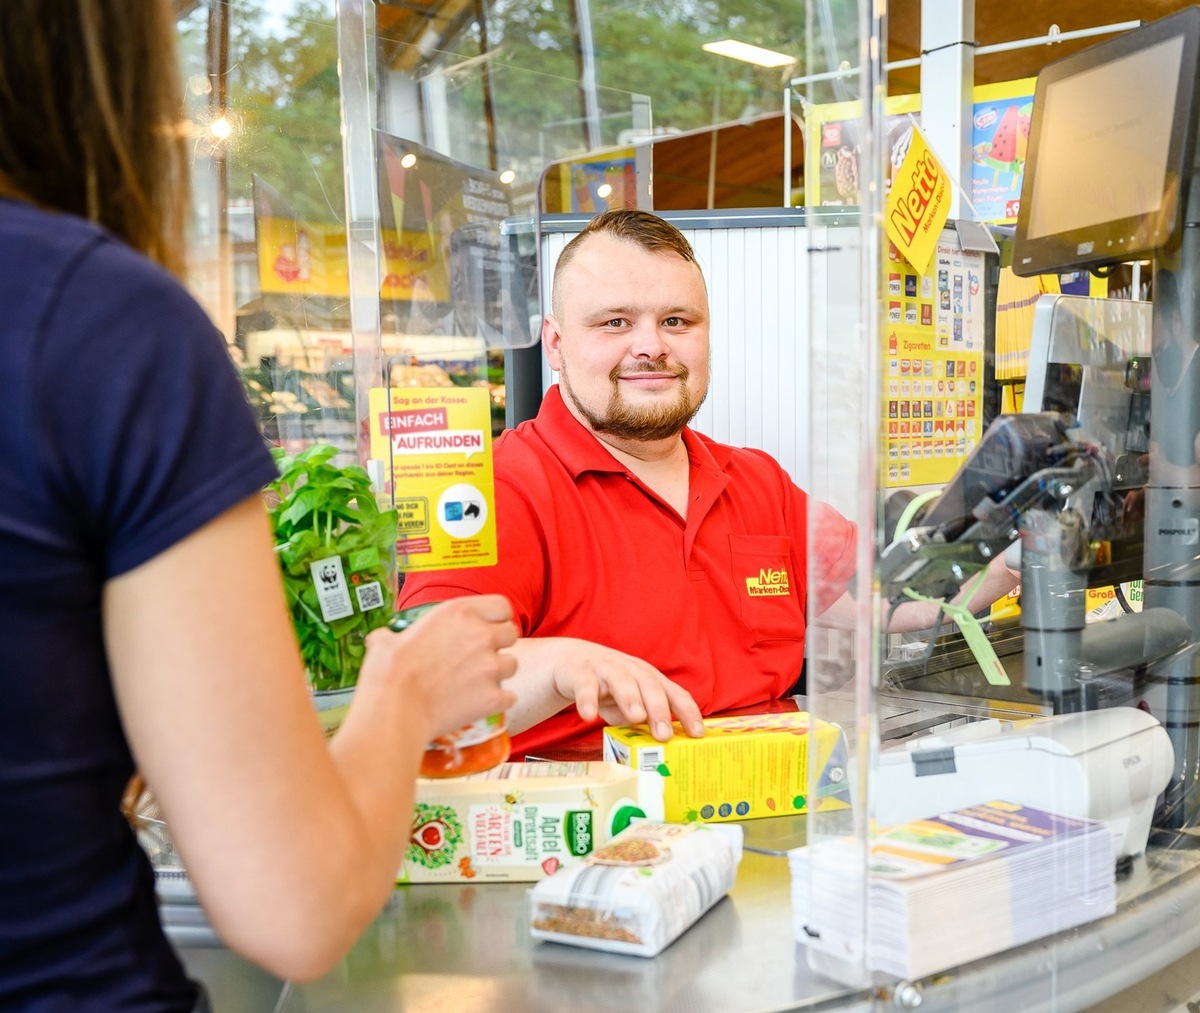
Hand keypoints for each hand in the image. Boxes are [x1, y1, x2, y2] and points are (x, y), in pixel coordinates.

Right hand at [359, 595, 518, 738]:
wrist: (395, 708)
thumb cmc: (388, 672)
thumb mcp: (387, 640)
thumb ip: (395, 635)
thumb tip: (382, 639)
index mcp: (460, 612)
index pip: (502, 606)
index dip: (496, 618)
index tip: (486, 628)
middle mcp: (481, 635)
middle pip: (511, 634)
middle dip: (500, 645)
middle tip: (481, 657)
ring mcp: (490, 666)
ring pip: (512, 665)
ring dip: (499, 673)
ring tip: (477, 683)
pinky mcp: (493, 697)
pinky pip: (510, 697)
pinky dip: (498, 702)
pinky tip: (480, 704)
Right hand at [543, 639, 704, 740]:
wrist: (571, 662)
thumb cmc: (609, 687)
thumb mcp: (630, 704)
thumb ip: (644, 723)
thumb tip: (659, 752)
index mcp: (650, 680)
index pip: (675, 694)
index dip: (688, 712)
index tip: (697, 734)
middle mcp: (633, 671)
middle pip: (651, 686)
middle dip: (659, 710)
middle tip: (664, 734)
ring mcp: (607, 669)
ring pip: (622, 682)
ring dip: (630, 699)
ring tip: (635, 717)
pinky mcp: (582, 672)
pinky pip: (586, 685)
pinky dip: (587, 700)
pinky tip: (588, 716)